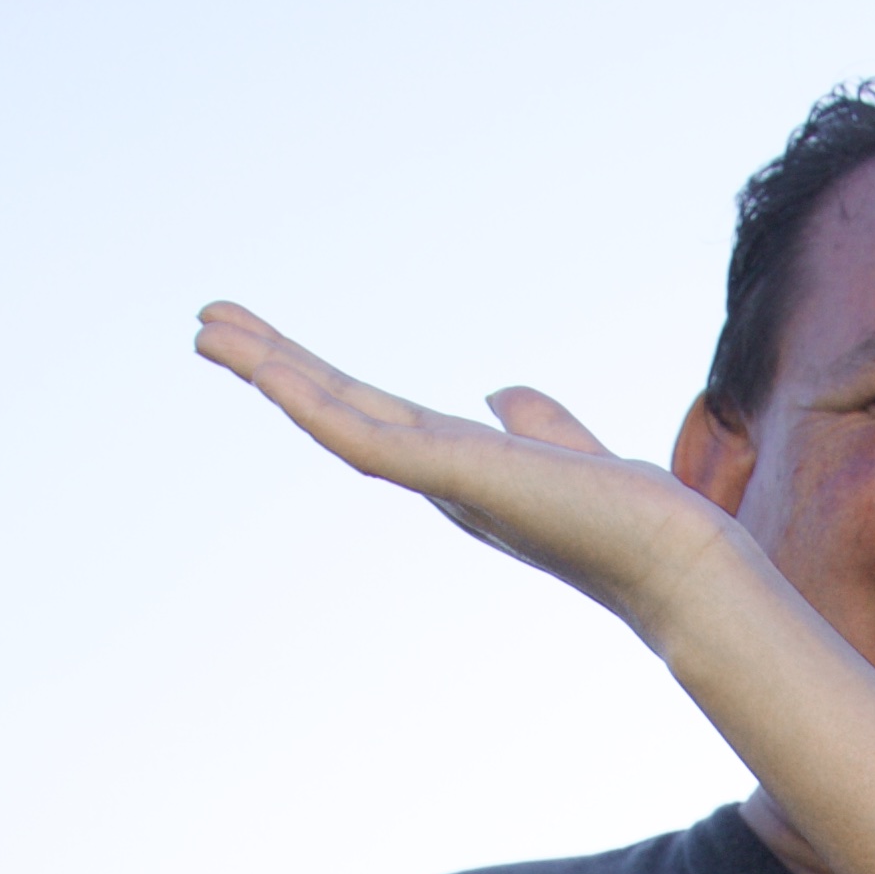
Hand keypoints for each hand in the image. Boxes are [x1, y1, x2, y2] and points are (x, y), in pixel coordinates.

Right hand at [192, 302, 739, 639]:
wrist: (668, 552)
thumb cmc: (626, 514)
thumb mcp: (564, 447)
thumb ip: (534, 422)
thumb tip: (500, 393)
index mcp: (455, 464)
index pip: (369, 411)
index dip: (314, 377)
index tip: (265, 343)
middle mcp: (435, 476)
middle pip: (336, 407)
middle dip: (272, 364)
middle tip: (206, 321)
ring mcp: (438, 479)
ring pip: (334, 418)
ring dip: (272, 373)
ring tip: (210, 327)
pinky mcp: (452, 478)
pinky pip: (366, 439)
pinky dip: (316, 406)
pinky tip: (272, 372)